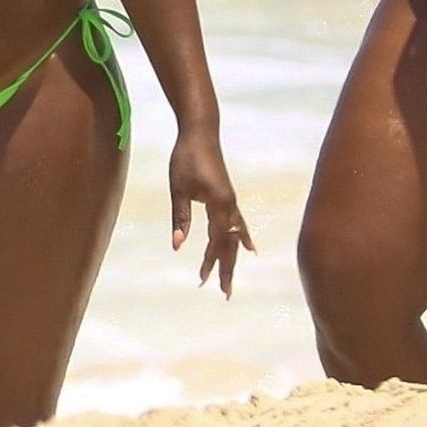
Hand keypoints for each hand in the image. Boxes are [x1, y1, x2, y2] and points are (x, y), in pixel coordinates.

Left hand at [168, 129, 253, 296]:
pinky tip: (249, 248)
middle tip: (224, 293)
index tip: (203, 279)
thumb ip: (181, 218)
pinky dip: (242, 238)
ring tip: (231, 278)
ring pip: (235, 237)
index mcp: (219, 204)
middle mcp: (230, 206)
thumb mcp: (178, 189)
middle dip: (226, 268)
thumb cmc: (185, 158)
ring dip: (232, 258)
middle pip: (230, 244)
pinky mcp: (229, 197)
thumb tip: (177, 246)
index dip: (210, 261)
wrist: (200, 133)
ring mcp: (232, 202)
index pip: (216, 240)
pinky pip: (239, 224)